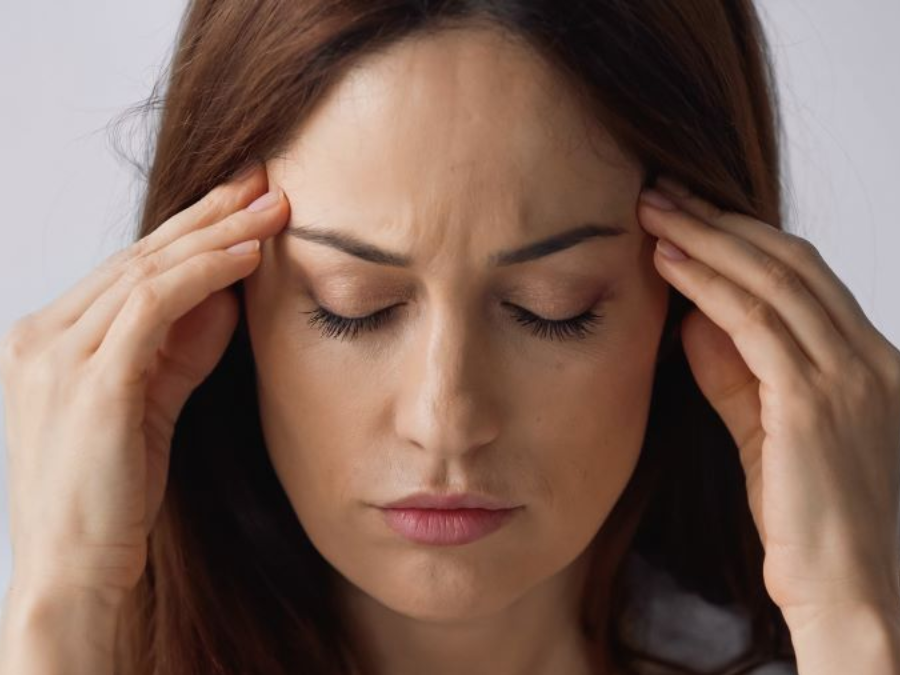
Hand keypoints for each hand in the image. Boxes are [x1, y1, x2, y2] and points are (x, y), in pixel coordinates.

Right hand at [0, 163, 288, 602]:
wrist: (75, 571)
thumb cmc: (113, 492)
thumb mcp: (151, 402)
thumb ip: (182, 345)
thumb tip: (228, 293)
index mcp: (49, 339)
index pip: (129, 267)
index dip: (190, 230)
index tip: (242, 201)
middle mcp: (41, 336)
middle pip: (138, 256)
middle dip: (208, 214)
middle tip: (263, 181)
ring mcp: (55, 355)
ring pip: (147, 271)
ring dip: (217, 235)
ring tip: (273, 209)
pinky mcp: (88, 381)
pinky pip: (152, 306)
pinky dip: (204, 275)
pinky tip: (248, 256)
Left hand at [636, 177, 899, 630]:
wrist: (858, 601)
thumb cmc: (813, 527)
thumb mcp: (770, 437)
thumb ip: (737, 376)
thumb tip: (695, 320)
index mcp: (871, 363)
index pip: (805, 278)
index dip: (744, 240)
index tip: (690, 218)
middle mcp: (871, 359)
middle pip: (792, 262)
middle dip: (721, 220)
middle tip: (663, 192)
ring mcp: (852, 377)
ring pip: (774, 280)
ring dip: (707, 237)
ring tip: (654, 209)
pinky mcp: (817, 404)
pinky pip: (756, 322)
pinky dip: (708, 283)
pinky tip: (668, 261)